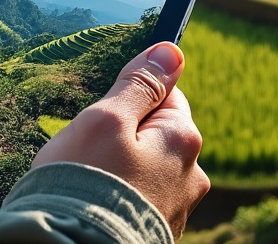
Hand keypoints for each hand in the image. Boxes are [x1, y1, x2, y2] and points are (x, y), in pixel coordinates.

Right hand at [32, 43, 208, 235]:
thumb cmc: (86, 180)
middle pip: (155, 132)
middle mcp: (191, 175)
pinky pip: (138, 196)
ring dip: (121, 166)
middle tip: (90, 148)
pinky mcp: (155, 230)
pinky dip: (118, 193)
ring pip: (146, 166)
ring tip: (90, 178)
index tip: (104, 111)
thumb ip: (140, 84)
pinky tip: (95, 200)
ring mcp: (175, 208)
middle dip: (123, 134)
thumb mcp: (106, 118)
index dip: (130, 97)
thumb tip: (171, 52)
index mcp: (183, 140)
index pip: (166, 95)